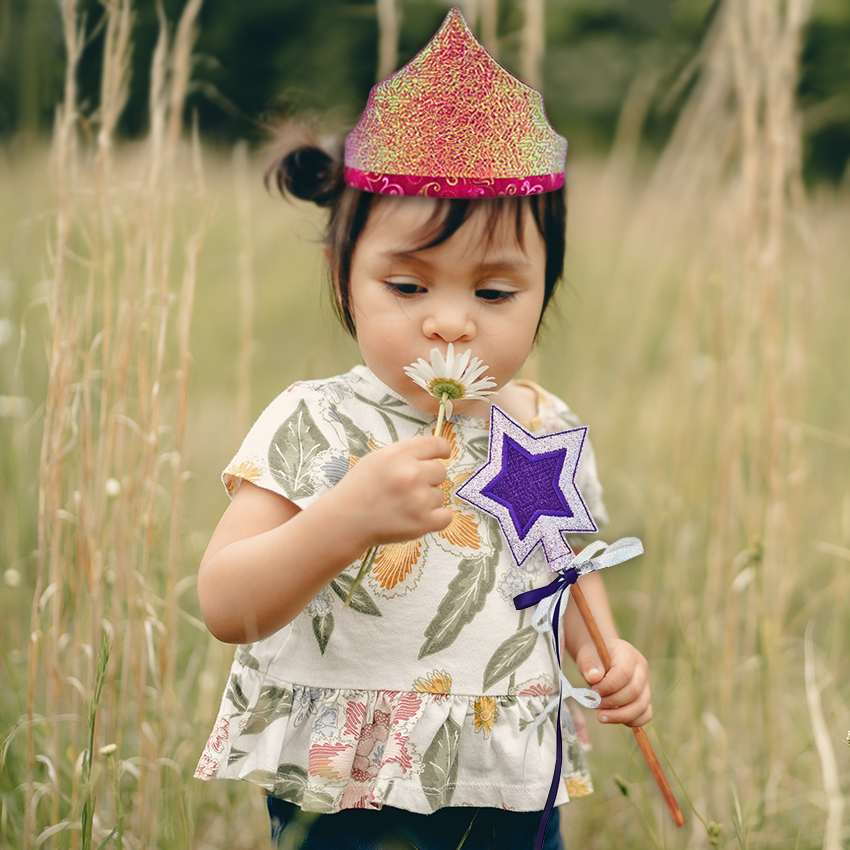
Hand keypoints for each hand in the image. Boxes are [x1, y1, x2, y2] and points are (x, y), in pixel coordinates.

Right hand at [332, 435, 452, 548]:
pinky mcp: (422, 522)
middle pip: (441, 471)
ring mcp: (418, 499)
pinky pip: (446, 516)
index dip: (441, 450)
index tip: (442, 456)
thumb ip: (405, 454)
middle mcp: (411, 474)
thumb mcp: (377, 459)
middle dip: (429, 479)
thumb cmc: (360, 488)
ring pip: (441, 495)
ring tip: (404, 505)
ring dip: (428, 501)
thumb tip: (432, 454)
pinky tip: (418, 517)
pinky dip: (435, 519)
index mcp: (399, 455)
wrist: (345, 521)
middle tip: (409, 488)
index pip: (436, 444)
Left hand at [575, 639, 651, 726]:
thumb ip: (590, 664)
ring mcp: (645, 684)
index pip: (624, 673)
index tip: (592, 691)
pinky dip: (630, 721)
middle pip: (634, 691)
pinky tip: (613, 719)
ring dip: (620, 715)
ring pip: (641, 706)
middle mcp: (641, 669)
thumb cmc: (593, 656)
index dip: (608, 686)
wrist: (598, 659)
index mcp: (628, 653)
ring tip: (601, 717)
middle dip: (612, 702)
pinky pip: (645, 715)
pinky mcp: (644, 698)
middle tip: (594, 704)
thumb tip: (594, 677)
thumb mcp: (587, 655)